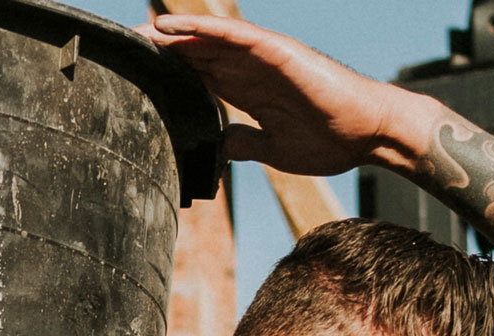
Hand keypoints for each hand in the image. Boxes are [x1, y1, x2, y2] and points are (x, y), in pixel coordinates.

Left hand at [138, 14, 446, 176]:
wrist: (372, 134)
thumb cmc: (333, 138)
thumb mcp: (273, 149)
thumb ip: (245, 143)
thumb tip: (219, 147)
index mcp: (249, 90)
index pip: (198, 75)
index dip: (166, 72)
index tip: (132, 75)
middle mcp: (251, 70)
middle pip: (195, 53)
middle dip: (159, 52)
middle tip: (121, 49)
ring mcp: (264, 58)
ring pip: (208, 39)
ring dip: (170, 35)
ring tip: (136, 33)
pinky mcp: (279, 53)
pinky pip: (234, 36)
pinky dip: (202, 29)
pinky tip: (172, 27)